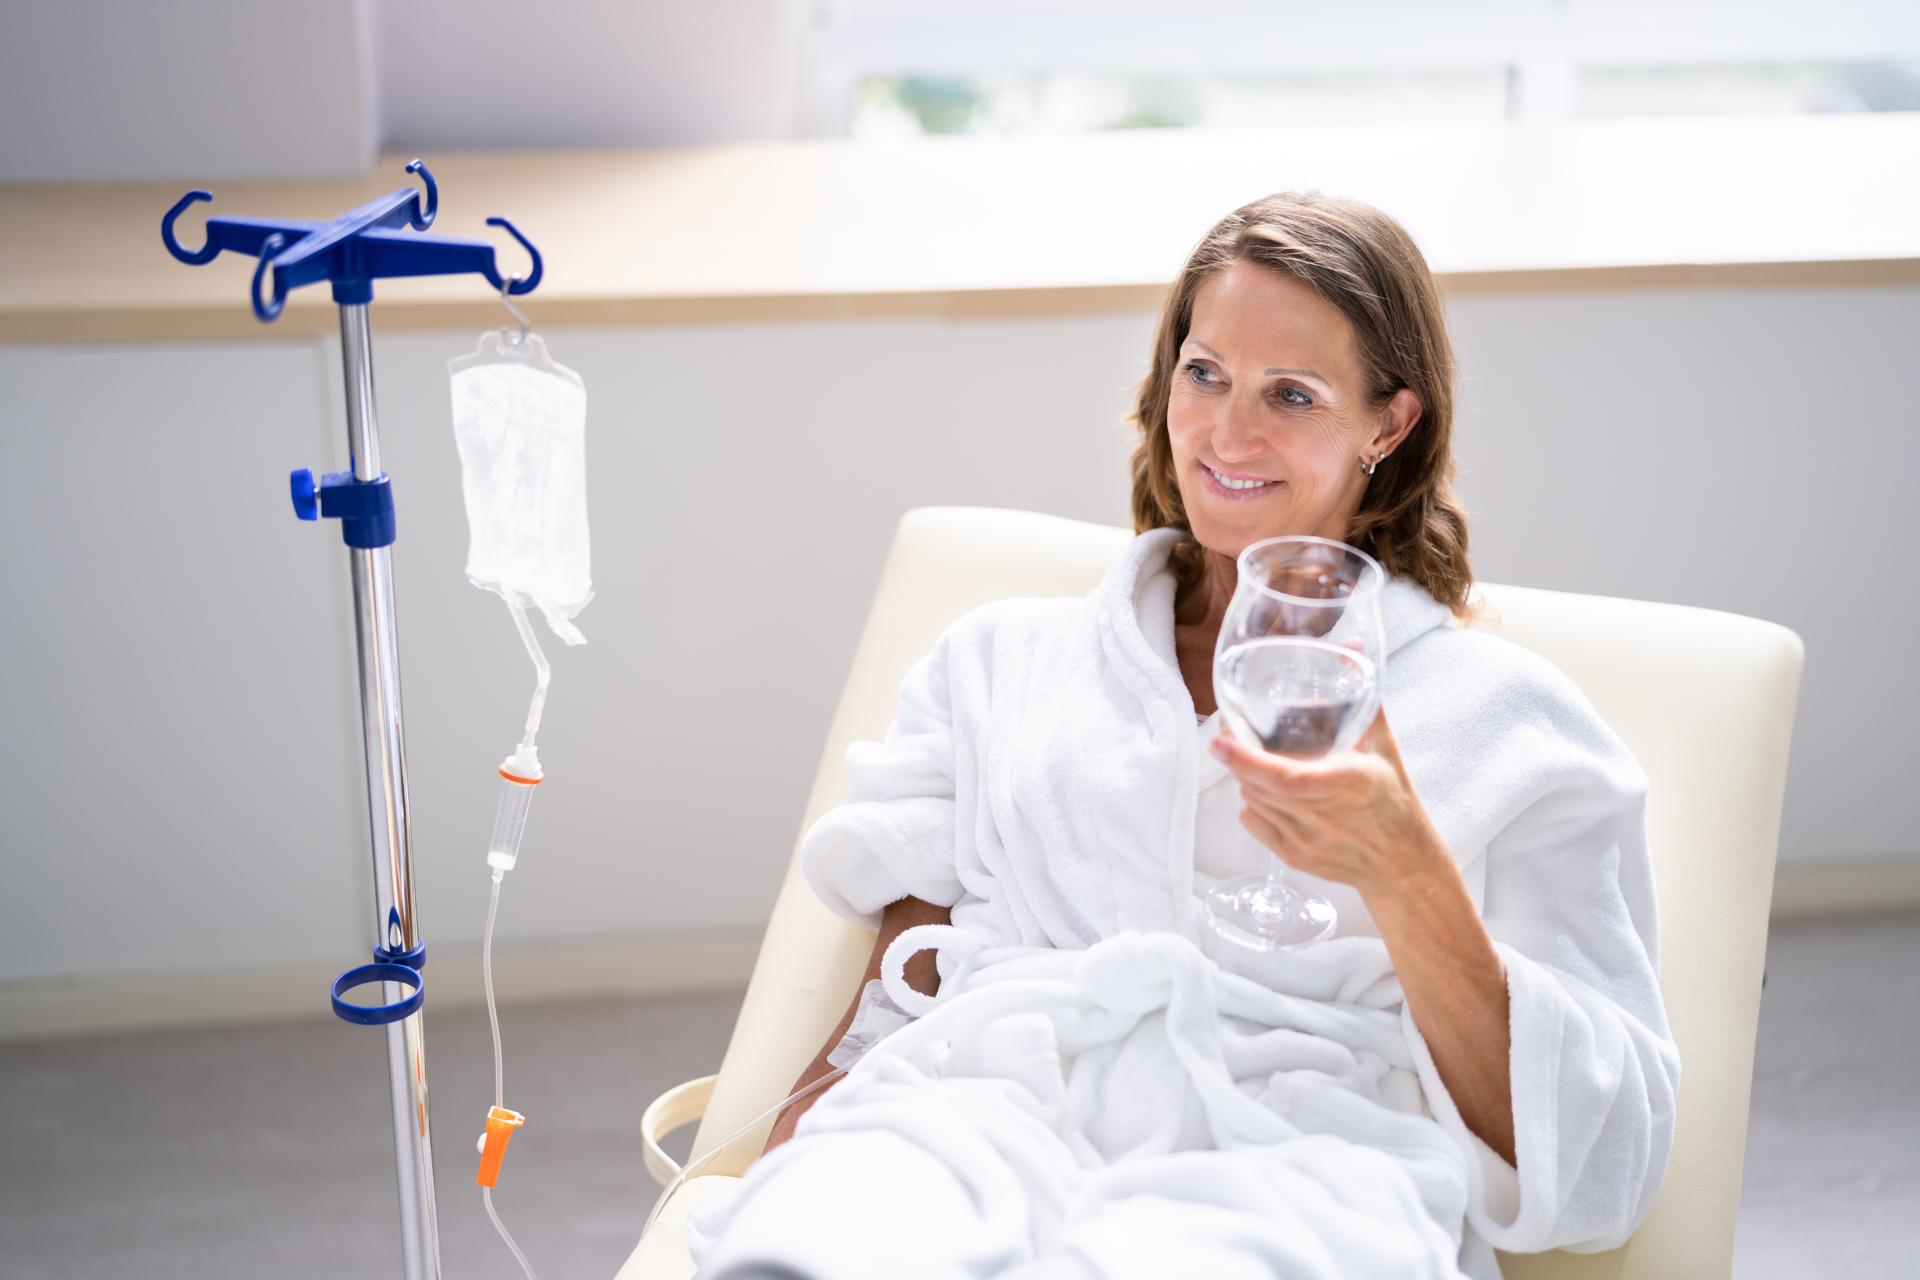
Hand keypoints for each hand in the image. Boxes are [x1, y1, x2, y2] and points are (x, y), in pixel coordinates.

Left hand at [1208, 710, 1451, 905]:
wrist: (1403, 863)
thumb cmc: (1393, 801)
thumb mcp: (1383, 748)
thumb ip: (1364, 698)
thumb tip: (1354, 645)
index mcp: (1349, 785)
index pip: (1286, 778)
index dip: (1247, 761)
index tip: (1221, 741)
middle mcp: (1325, 817)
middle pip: (1259, 786)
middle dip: (1239, 759)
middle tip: (1230, 736)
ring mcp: (1308, 841)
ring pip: (1253, 802)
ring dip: (1247, 779)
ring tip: (1257, 761)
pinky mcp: (1295, 858)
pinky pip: (1253, 824)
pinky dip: (1252, 803)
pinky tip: (1268, 792)